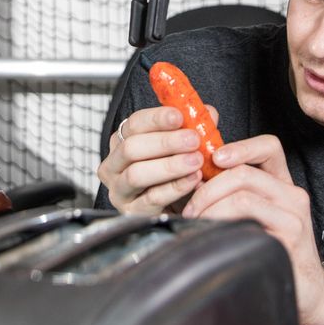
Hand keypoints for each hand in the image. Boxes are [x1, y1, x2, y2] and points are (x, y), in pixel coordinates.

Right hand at [96, 103, 218, 214]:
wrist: (178, 209)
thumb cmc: (176, 173)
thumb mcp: (186, 147)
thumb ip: (195, 128)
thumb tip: (208, 112)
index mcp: (124, 141)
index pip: (134, 123)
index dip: (156, 118)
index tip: (178, 116)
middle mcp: (115, 165)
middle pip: (132, 148)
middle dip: (165, 142)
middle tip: (193, 140)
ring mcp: (119, 190)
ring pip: (136, 174)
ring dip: (169, 166)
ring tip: (195, 161)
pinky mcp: (131, 212)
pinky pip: (151, 199)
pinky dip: (175, 188)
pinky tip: (193, 180)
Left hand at [182, 135, 323, 324]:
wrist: (306, 290)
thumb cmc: (271, 251)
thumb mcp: (254, 215)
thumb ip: (232, 194)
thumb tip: (193, 178)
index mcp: (282, 184)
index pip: (268, 146)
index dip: (240, 147)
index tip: (214, 158)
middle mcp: (292, 195)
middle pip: (244, 173)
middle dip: (208, 189)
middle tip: (191, 209)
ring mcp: (293, 216)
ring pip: (242, 196)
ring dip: (211, 209)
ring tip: (199, 225)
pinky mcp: (289, 238)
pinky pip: (247, 223)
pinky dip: (222, 227)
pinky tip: (213, 238)